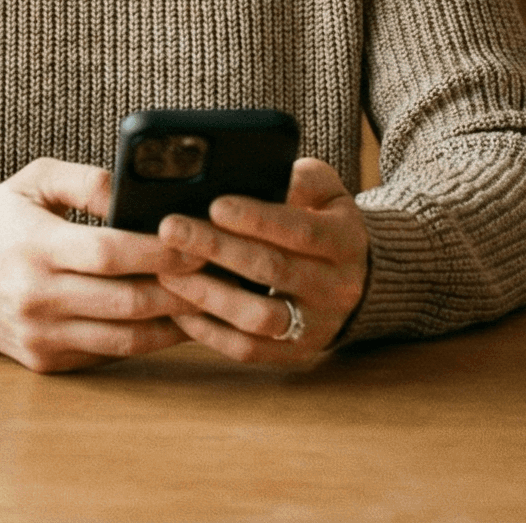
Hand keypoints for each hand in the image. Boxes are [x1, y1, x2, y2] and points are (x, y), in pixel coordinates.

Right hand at [0, 158, 202, 372]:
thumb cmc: (0, 221)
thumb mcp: (35, 182)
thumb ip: (87, 181)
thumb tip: (139, 192)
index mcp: (34, 246)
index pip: (110, 253)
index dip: (160, 252)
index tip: (199, 244)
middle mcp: (37, 297)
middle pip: (127, 301)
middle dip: (181, 289)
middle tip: (220, 275)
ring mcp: (41, 335)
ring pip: (126, 338)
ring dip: (175, 323)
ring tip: (208, 302)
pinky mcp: (46, 362)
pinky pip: (109, 353)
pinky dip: (147, 340)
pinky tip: (173, 321)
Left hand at [153, 158, 370, 367]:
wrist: (358, 282)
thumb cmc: (324, 223)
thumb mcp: (327, 193)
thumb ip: (301, 179)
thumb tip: (262, 170)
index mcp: (344, 241)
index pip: (300, 229)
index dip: (256, 218)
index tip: (214, 204)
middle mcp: (336, 287)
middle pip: (273, 270)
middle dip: (217, 248)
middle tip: (170, 230)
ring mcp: (316, 326)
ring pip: (260, 318)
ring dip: (209, 295)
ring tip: (167, 271)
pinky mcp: (294, 354)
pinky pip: (248, 350)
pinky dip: (210, 332)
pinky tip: (179, 308)